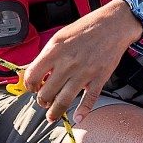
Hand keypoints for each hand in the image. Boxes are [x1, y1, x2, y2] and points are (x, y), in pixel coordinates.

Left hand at [20, 0, 142, 123]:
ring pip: (64, 100)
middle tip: (43, 101)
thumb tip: (34, 71)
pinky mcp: (99, 78)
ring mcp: (84, 73)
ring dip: (55, 112)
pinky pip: (89, 100)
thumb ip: (47, 55)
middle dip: (42, 101)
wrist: (113, 24)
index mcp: (54, 51)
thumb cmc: (86, 28)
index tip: (32, 88)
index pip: (32, 76)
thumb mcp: (59, 37)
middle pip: (46, 92)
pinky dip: (83, 111)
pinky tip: (77, 117)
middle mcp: (68, 63)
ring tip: (52, 116)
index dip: (29, 85)